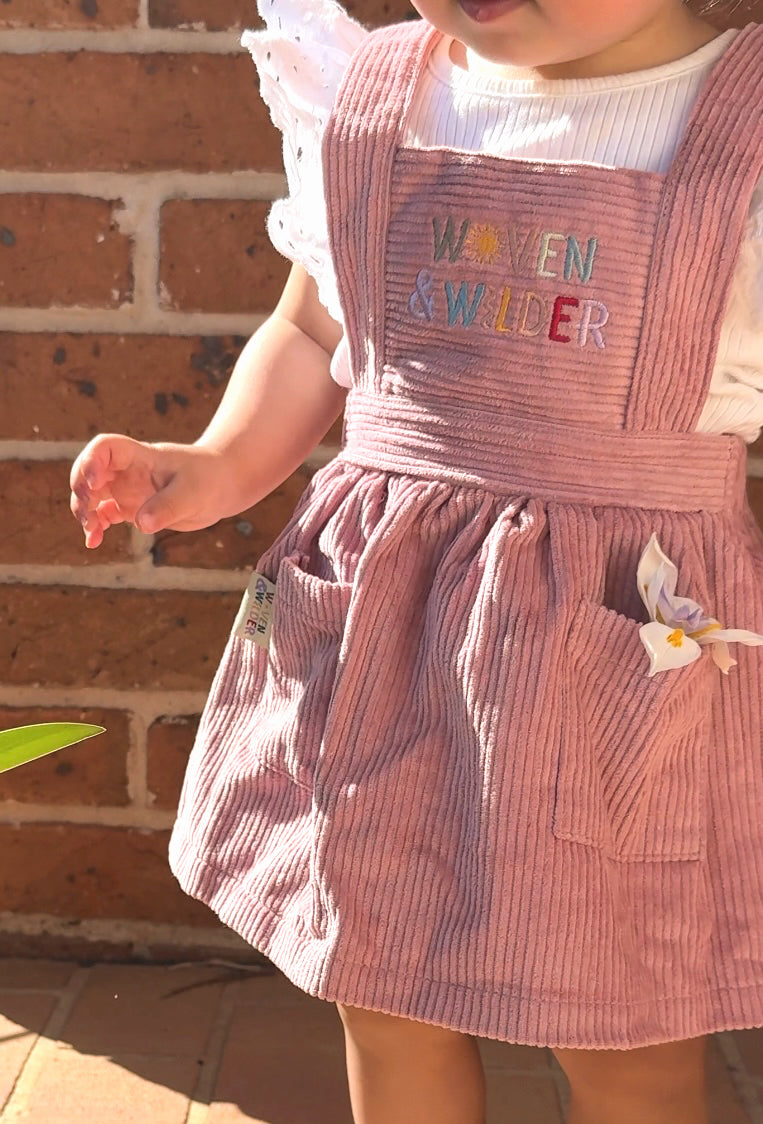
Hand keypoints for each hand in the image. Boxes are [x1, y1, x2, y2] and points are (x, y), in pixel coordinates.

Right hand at [70, 435, 231, 548]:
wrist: (224, 484)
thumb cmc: (210, 478)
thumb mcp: (193, 492)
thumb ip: (167, 506)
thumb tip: (141, 524)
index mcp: (140, 456)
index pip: (105, 448)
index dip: (91, 461)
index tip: (93, 483)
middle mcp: (128, 471)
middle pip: (88, 472)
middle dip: (80, 491)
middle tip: (87, 514)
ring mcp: (128, 489)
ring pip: (92, 496)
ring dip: (84, 511)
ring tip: (91, 531)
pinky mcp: (133, 508)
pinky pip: (105, 516)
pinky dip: (96, 527)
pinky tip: (93, 542)